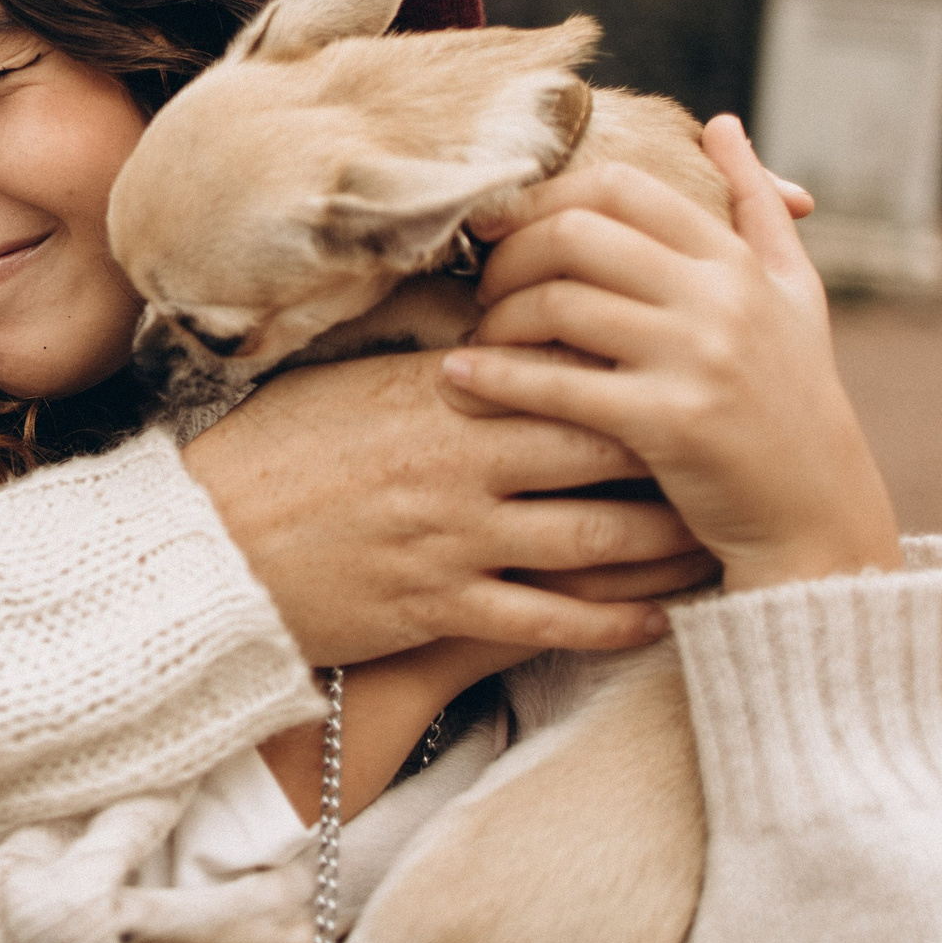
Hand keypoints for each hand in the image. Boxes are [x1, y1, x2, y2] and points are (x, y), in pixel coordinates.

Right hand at [185, 350, 705, 668]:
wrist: (206, 548)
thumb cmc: (280, 452)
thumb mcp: (355, 382)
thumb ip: (439, 359)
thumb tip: (505, 320)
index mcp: (439, 395)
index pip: (567, 372)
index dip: (638, 372)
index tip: (689, 369)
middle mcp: (457, 463)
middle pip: (602, 451)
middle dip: (677, 454)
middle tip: (735, 453)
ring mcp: (451, 540)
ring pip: (592, 543)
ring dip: (664, 545)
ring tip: (716, 538)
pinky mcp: (437, 609)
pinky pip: (549, 622)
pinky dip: (612, 622)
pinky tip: (656, 617)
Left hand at [441, 116, 901, 591]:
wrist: (821, 519)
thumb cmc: (793, 400)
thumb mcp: (792, 294)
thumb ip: (755, 205)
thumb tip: (723, 125)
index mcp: (738, 260)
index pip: (621, 187)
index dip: (545, 197)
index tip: (501, 227)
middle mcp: (723, 297)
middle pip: (577, 234)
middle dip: (509, 254)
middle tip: (479, 283)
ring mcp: (700, 358)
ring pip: (559, 303)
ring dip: (497, 317)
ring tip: (477, 335)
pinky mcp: (673, 424)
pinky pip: (559, 384)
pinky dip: (495, 377)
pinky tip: (459, 377)